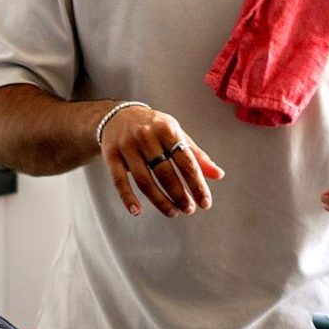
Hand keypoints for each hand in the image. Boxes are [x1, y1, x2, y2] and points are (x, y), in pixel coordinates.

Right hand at [97, 103, 224, 217]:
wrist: (117, 115)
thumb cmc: (153, 127)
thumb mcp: (176, 134)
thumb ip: (196, 155)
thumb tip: (218, 174)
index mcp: (167, 128)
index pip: (186, 161)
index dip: (197, 184)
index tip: (205, 203)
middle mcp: (146, 135)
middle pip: (165, 173)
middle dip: (179, 195)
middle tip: (189, 209)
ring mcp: (127, 145)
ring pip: (144, 180)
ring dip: (159, 200)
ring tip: (172, 212)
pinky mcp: (110, 155)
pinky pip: (119, 180)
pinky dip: (128, 198)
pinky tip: (137, 212)